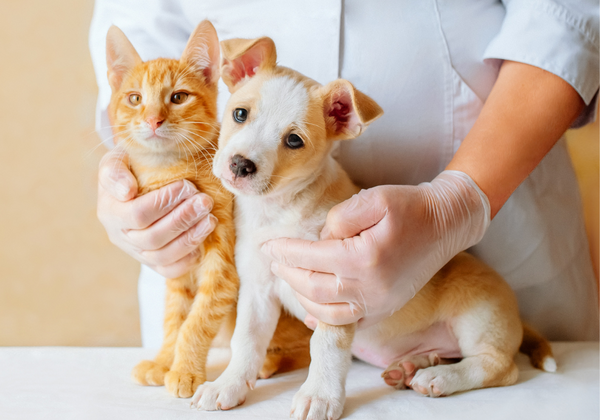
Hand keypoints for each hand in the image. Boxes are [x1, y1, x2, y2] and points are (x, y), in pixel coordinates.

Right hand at [97, 149, 216, 277]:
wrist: (135, 183)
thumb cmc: (129, 168)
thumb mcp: (116, 161)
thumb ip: (115, 172)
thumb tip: (127, 191)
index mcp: (110, 212)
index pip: (138, 214)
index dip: (164, 202)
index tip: (187, 186)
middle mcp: (121, 237)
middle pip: (153, 238)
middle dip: (183, 219)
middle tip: (205, 202)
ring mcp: (137, 252)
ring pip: (163, 256)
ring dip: (190, 238)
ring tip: (210, 219)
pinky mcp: (153, 262)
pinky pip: (169, 270)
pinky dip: (187, 260)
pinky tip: (202, 242)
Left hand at [261, 171, 489, 328]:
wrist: (446, 224)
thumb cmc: (411, 207)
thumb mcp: (373, 199)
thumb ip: (339, 217)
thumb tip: (320, 240)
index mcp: (365, 259)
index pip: (311, 258)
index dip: (285, 251)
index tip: (268, 245)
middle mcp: (371, 289)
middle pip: (313, 288)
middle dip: (288, 273)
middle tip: (273, 261)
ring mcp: (379, 304)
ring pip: (326, 311)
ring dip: (301, 296)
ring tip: (289, 277)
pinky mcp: (385, 308)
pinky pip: (348, 323)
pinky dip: (325, 319)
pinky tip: (310, 311)